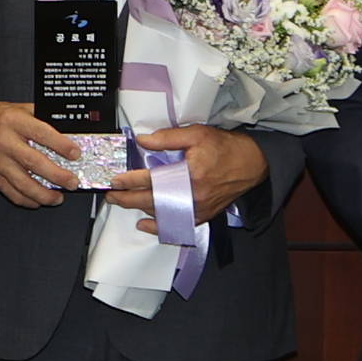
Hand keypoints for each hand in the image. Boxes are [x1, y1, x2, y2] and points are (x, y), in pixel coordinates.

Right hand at [0, 99, 88, 210]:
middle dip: (57, 176)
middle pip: (34, 163)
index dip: (61, 145)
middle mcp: (4, 142)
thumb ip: (40, 117)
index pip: (41, 134)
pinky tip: (39, 200)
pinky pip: (12, 193)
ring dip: (44, 194)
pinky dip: (28, 200)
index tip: (75, 153)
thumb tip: (66, 129)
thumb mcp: (19, 109)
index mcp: (13, 122)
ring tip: (58, 197)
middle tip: (72, 182)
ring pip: (23, 184)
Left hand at [106, 123, 264, 222]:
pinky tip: (144, 223)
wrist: (251, 164)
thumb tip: (143, 141)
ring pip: (162, 214)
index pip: (152, 180)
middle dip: (127, 199)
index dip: (130, 180)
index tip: (115, 180)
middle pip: (152, 200)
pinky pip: (176, 225)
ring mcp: (198, 209)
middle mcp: (193, 196)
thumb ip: (167, 138)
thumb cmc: (225, 148)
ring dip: (139, 209)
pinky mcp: (203, 215)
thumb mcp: (197, 134)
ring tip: (121, 202)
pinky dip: (158, 226)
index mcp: (190, 175)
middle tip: (111, 195)